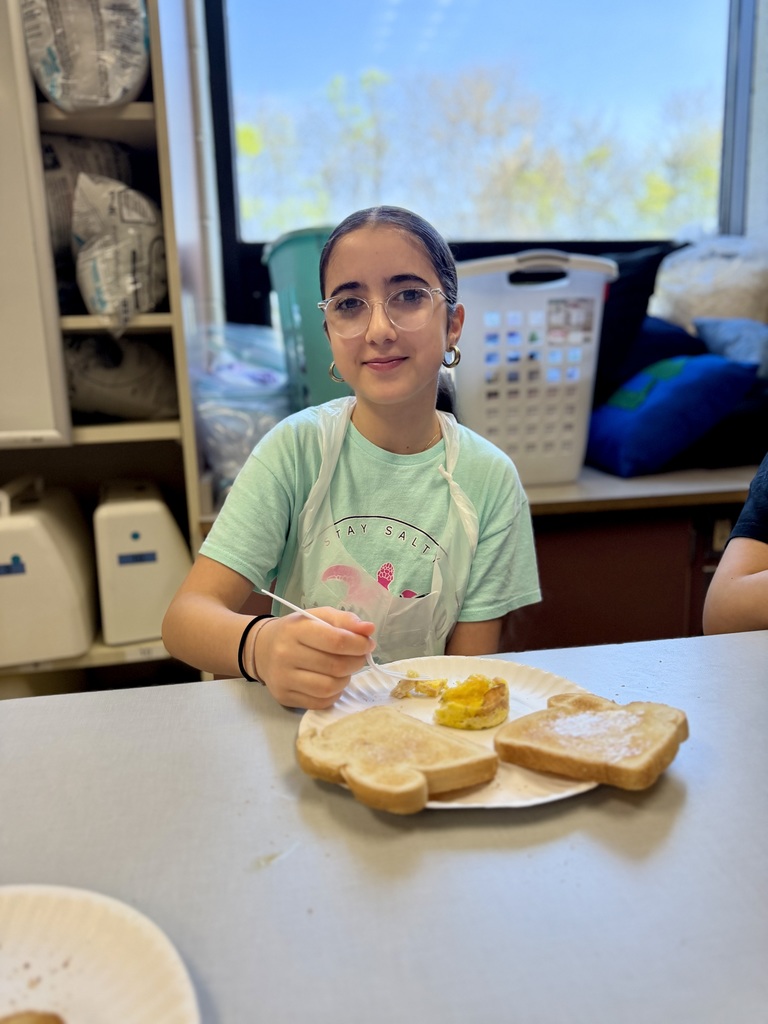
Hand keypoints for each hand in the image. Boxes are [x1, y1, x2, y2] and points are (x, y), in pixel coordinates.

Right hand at [255, 608, 375, 708]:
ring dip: (346, 679)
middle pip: (336, 666)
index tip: (368, 644)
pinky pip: (321, 702)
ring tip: (344, 669)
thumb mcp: (320, 617)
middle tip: (359, 657)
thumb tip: (369, 629)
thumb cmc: (298, 630)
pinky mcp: (284, 697)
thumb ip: (346, 621)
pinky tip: (332, 681)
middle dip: (356, 662)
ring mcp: (283, 679)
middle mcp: (285, 654)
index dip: (359, 644)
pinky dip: (334, 693)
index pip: (336, 641)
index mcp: (296, 629)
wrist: (263, 649)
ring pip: (330, 687)